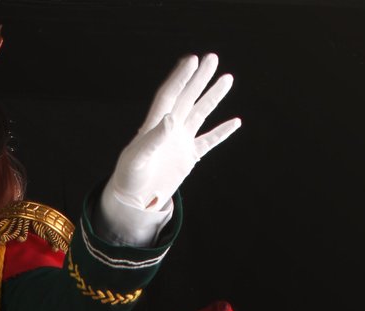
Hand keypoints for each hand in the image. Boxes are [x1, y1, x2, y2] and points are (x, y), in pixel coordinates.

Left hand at [98, 53, 240, 241]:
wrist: (133, 199)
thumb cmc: (129, 177)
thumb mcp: (137, 158)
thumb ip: (153, 139)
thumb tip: (171, 119)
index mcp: (154, 125)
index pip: (169, 96)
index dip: (180, 78)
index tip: (192, 61)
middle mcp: (170, 129)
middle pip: (187, 98)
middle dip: (199, 78)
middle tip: (212, 58)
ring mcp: (180, 142)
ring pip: (200, 114)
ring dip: (213, 97)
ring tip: (227, 78)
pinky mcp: (188, 158)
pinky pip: (208, 142)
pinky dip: (221, 132)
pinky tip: (235, 122)